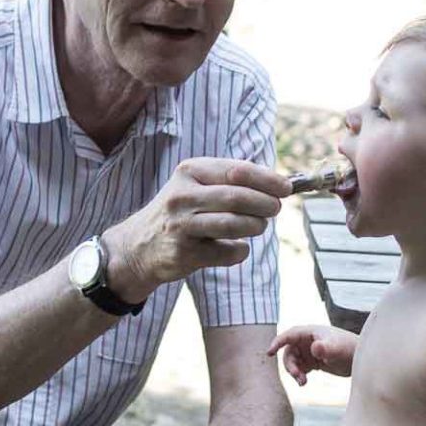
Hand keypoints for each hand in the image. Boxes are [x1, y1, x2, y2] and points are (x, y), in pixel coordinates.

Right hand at [105, 159, 288, 299]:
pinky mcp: (184, 254)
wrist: (139, 246)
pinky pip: (227, 253)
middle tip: (275, 209)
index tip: (286, 188)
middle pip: (237, 197)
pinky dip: (239, 251)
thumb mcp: (196, 186)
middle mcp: (182, 196)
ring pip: (234, 225)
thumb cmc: (180, 212)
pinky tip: (235, 247)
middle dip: (265, 204)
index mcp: (190, 172)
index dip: (267, 179)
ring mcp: (181, 226)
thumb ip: (232, 182)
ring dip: (255, 226)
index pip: (237, 170)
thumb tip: (279, 184)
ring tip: (258, 226)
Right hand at [266, 325, 357, 384]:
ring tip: (303, 382)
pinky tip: (304, 383)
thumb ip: (326, 348)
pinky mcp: (313, 362)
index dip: (277, 342)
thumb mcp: (337, 349)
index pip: (289, 335)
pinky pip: (299, 368)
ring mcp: (309, 351)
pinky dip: (299, 375)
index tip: (269, 352)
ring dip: (294, 372)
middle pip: (289, 351)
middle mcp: (307, 340)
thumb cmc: (350, 349)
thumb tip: (314, 347)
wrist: (361, 359)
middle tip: (298, 376)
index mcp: (310, 332)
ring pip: (293, 361)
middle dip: (290, 365)